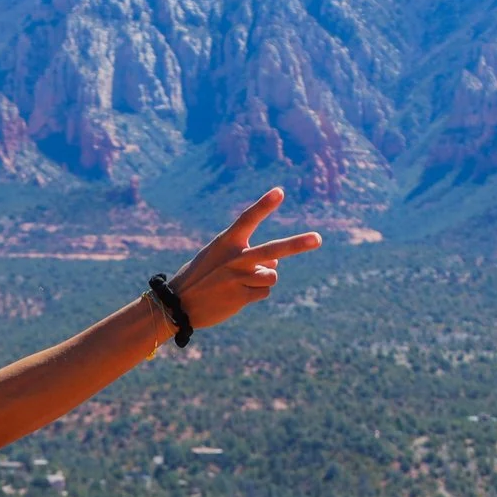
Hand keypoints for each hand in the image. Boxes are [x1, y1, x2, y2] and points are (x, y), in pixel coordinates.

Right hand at [166, 187, 323, 332]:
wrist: (177, 306)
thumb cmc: (200, 278)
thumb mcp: (219, 260)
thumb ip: (247, 257)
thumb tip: (275, 266)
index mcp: (226, 242)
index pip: (247, 219)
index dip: (264, 205)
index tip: (280, 191)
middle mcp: (234, 258)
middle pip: (273, 251)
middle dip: (298, 244)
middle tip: (318, 239)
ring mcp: (238, 278)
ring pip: (271, 276)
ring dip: (263, 280)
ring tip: (241, 283)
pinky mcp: (240, 297)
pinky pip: (263, 293)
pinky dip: (254, 294)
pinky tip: (236, 296)